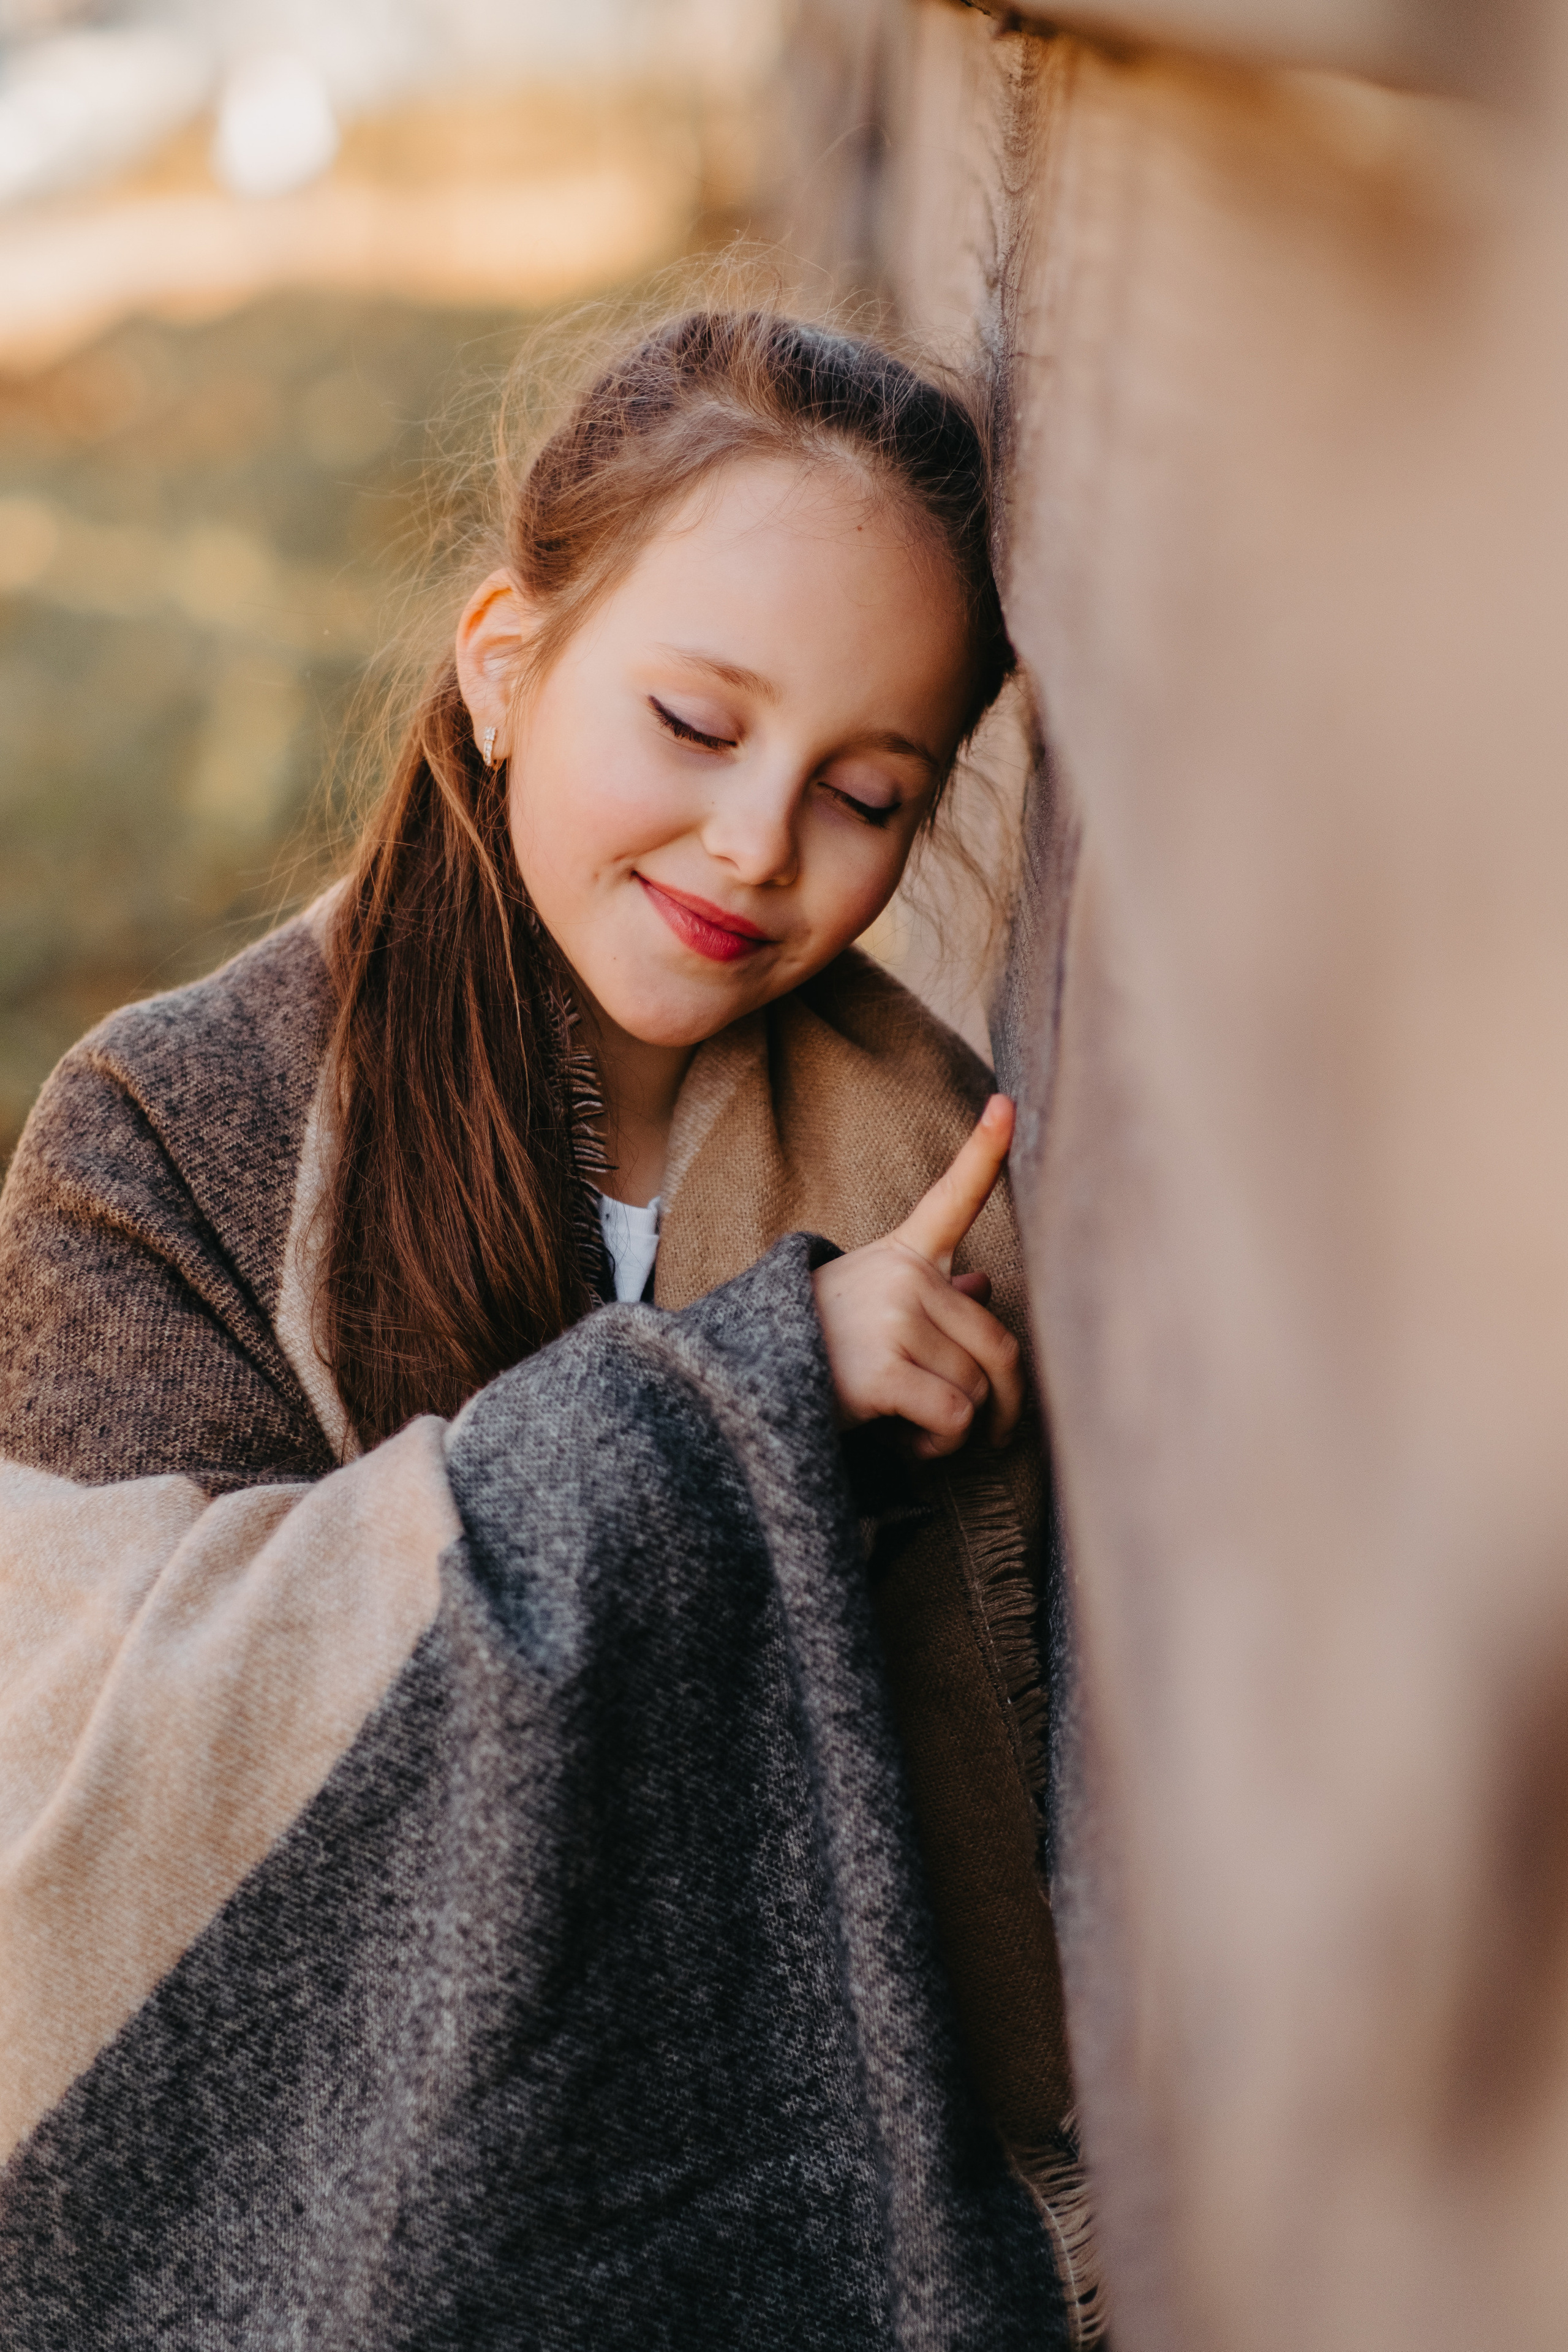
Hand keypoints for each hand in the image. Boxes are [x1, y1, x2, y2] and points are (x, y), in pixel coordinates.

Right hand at [811, 1095, 1023, 1459]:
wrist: (745, 1387)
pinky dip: (941, 1445)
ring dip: (960, 1428)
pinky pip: (954, 1417)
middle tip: (991, 1430)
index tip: (1007, 1103)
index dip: (985, 1150)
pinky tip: (906, 1442)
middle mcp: (902, 1277)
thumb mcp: (871, 1309)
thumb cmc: (817, 1351)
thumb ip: (931, 1297)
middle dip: (1004, 1400)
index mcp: (901, 1254)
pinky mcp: (884, 1371)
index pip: (952, 1197)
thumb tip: (985, 1285)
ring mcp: (893, 1319)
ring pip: (978, 1388)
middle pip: (999, 1345)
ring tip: (914, 1427)